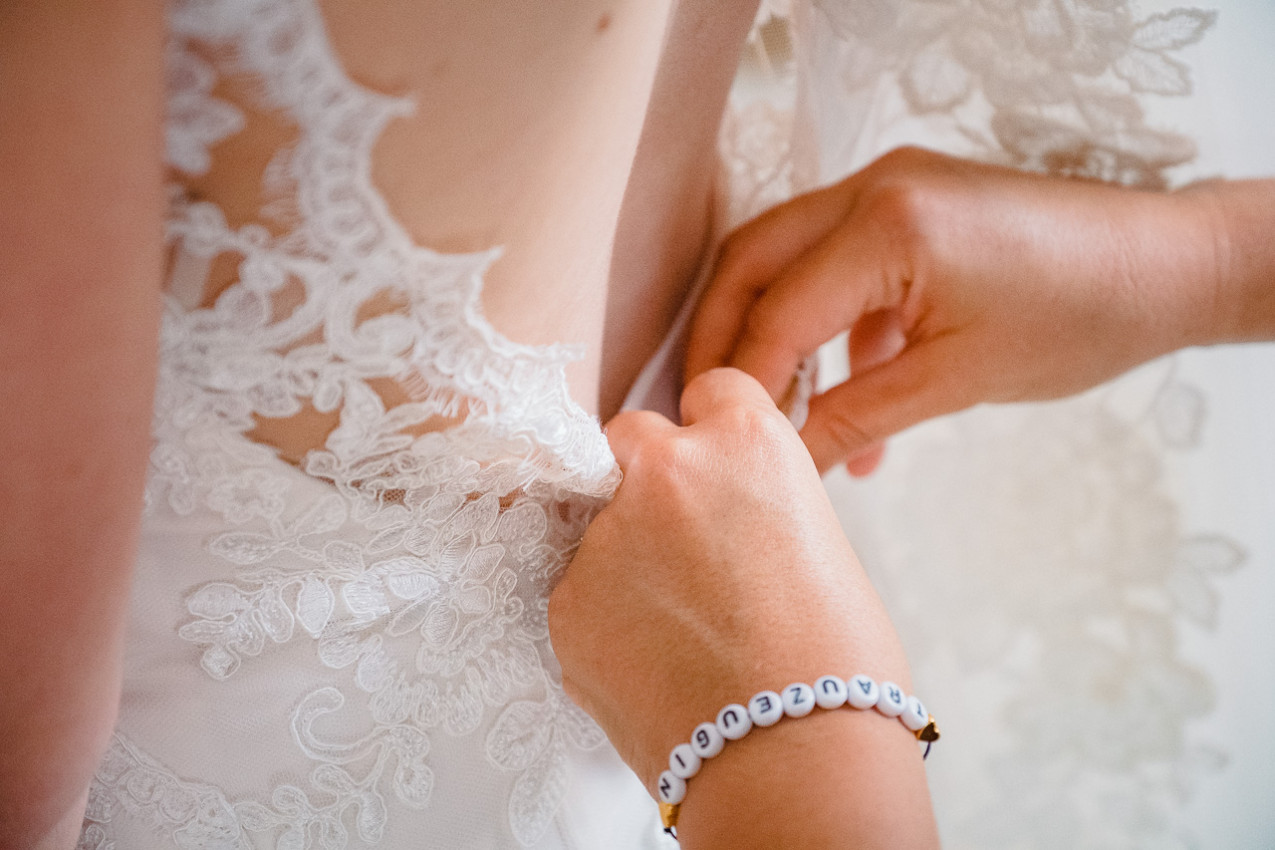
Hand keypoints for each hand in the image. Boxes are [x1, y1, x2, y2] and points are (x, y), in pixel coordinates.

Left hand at [549, 369, 932, 846]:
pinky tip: (651, 661)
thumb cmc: (835, 656)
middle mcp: (666, 467)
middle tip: (682, 545)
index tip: (715, 469)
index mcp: (745, 440)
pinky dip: (604, 619)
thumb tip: (720, 513)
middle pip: (632, 438)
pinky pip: (579, 591)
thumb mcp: (813, 538)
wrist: (796, 754)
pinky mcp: (567, 600)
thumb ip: (751, 499)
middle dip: (649, 476)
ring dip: (625, 556)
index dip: (713, 431)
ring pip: (600, 522)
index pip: (710, 389)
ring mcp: (607, 532)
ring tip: (676, 628)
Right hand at [686, 147, 1223, 473]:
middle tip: (708, 412)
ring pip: (783, 257)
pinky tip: (837, 393)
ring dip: (765, 330)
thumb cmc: (1079, 318)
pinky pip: (833, 261)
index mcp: (889, 225)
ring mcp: (888, 185)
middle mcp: (874, 186)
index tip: (718, 440)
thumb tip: (783, 465)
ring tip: (767, 408)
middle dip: (721, 341)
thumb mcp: (955, 379)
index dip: (739, 382)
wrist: (1162, 265)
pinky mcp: (906, 203)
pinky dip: (821, 323)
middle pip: (751, 262)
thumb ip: (852, 416)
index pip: (778, 311)